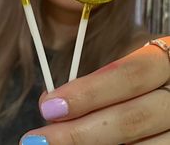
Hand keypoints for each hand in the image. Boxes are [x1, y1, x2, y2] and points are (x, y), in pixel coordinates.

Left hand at [20, 36, 169, 144]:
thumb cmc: (146, 80)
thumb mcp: (132, 67)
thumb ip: (99, 81)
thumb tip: (50, 103)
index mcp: (168, 61)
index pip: (131, 74)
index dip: (90, 92)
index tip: (50, 106)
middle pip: (133, 118)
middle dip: (81, 132)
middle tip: (41, 139)